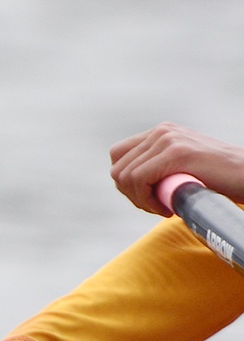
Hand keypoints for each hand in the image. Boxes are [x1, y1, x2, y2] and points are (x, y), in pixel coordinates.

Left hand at [109, 123, 243, 215]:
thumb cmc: (222, 179)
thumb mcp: (185, 168)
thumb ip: (160, 168)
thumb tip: (128, 185)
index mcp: (161, 133)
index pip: (119, 155)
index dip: (125, 182)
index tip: (146, 198)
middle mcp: (161, 132)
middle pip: (118, 167)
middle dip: (131, 194)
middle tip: (155, 207)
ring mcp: (167, 139)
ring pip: (125, 175)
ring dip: (139, 200)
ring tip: (164, 208)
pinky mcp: (176, 152)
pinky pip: (139, 179)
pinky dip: (147, 200)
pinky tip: (167, 208)